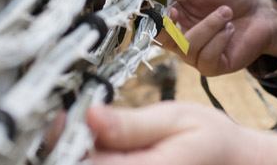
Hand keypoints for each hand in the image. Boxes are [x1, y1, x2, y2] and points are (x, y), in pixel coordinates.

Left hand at [87, 102, 276, 164]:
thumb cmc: (213, 140)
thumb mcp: (176, 118)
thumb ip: (131, 123)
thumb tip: (90, 115)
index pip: (89, 163)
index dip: (68, 141)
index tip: (63, 119)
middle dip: (73, 150)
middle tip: (71, 125)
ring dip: (86, 157)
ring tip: (89, 136)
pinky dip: (101, 162)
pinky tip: (104, 152)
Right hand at [158, 0, 276, 75]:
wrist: (260, 11)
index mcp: (172, 17)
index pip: (152, 21)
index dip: (152, 15)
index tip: (161, 3)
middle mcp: (179, 38)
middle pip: (161, 40)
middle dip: (168, 27)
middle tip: (177, 10)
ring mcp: (195, 55)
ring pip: (188, 48)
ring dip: (208, 26)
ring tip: (226, 11)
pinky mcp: (212, 66)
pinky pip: (207, 58)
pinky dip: (219, 39)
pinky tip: (230, 28)